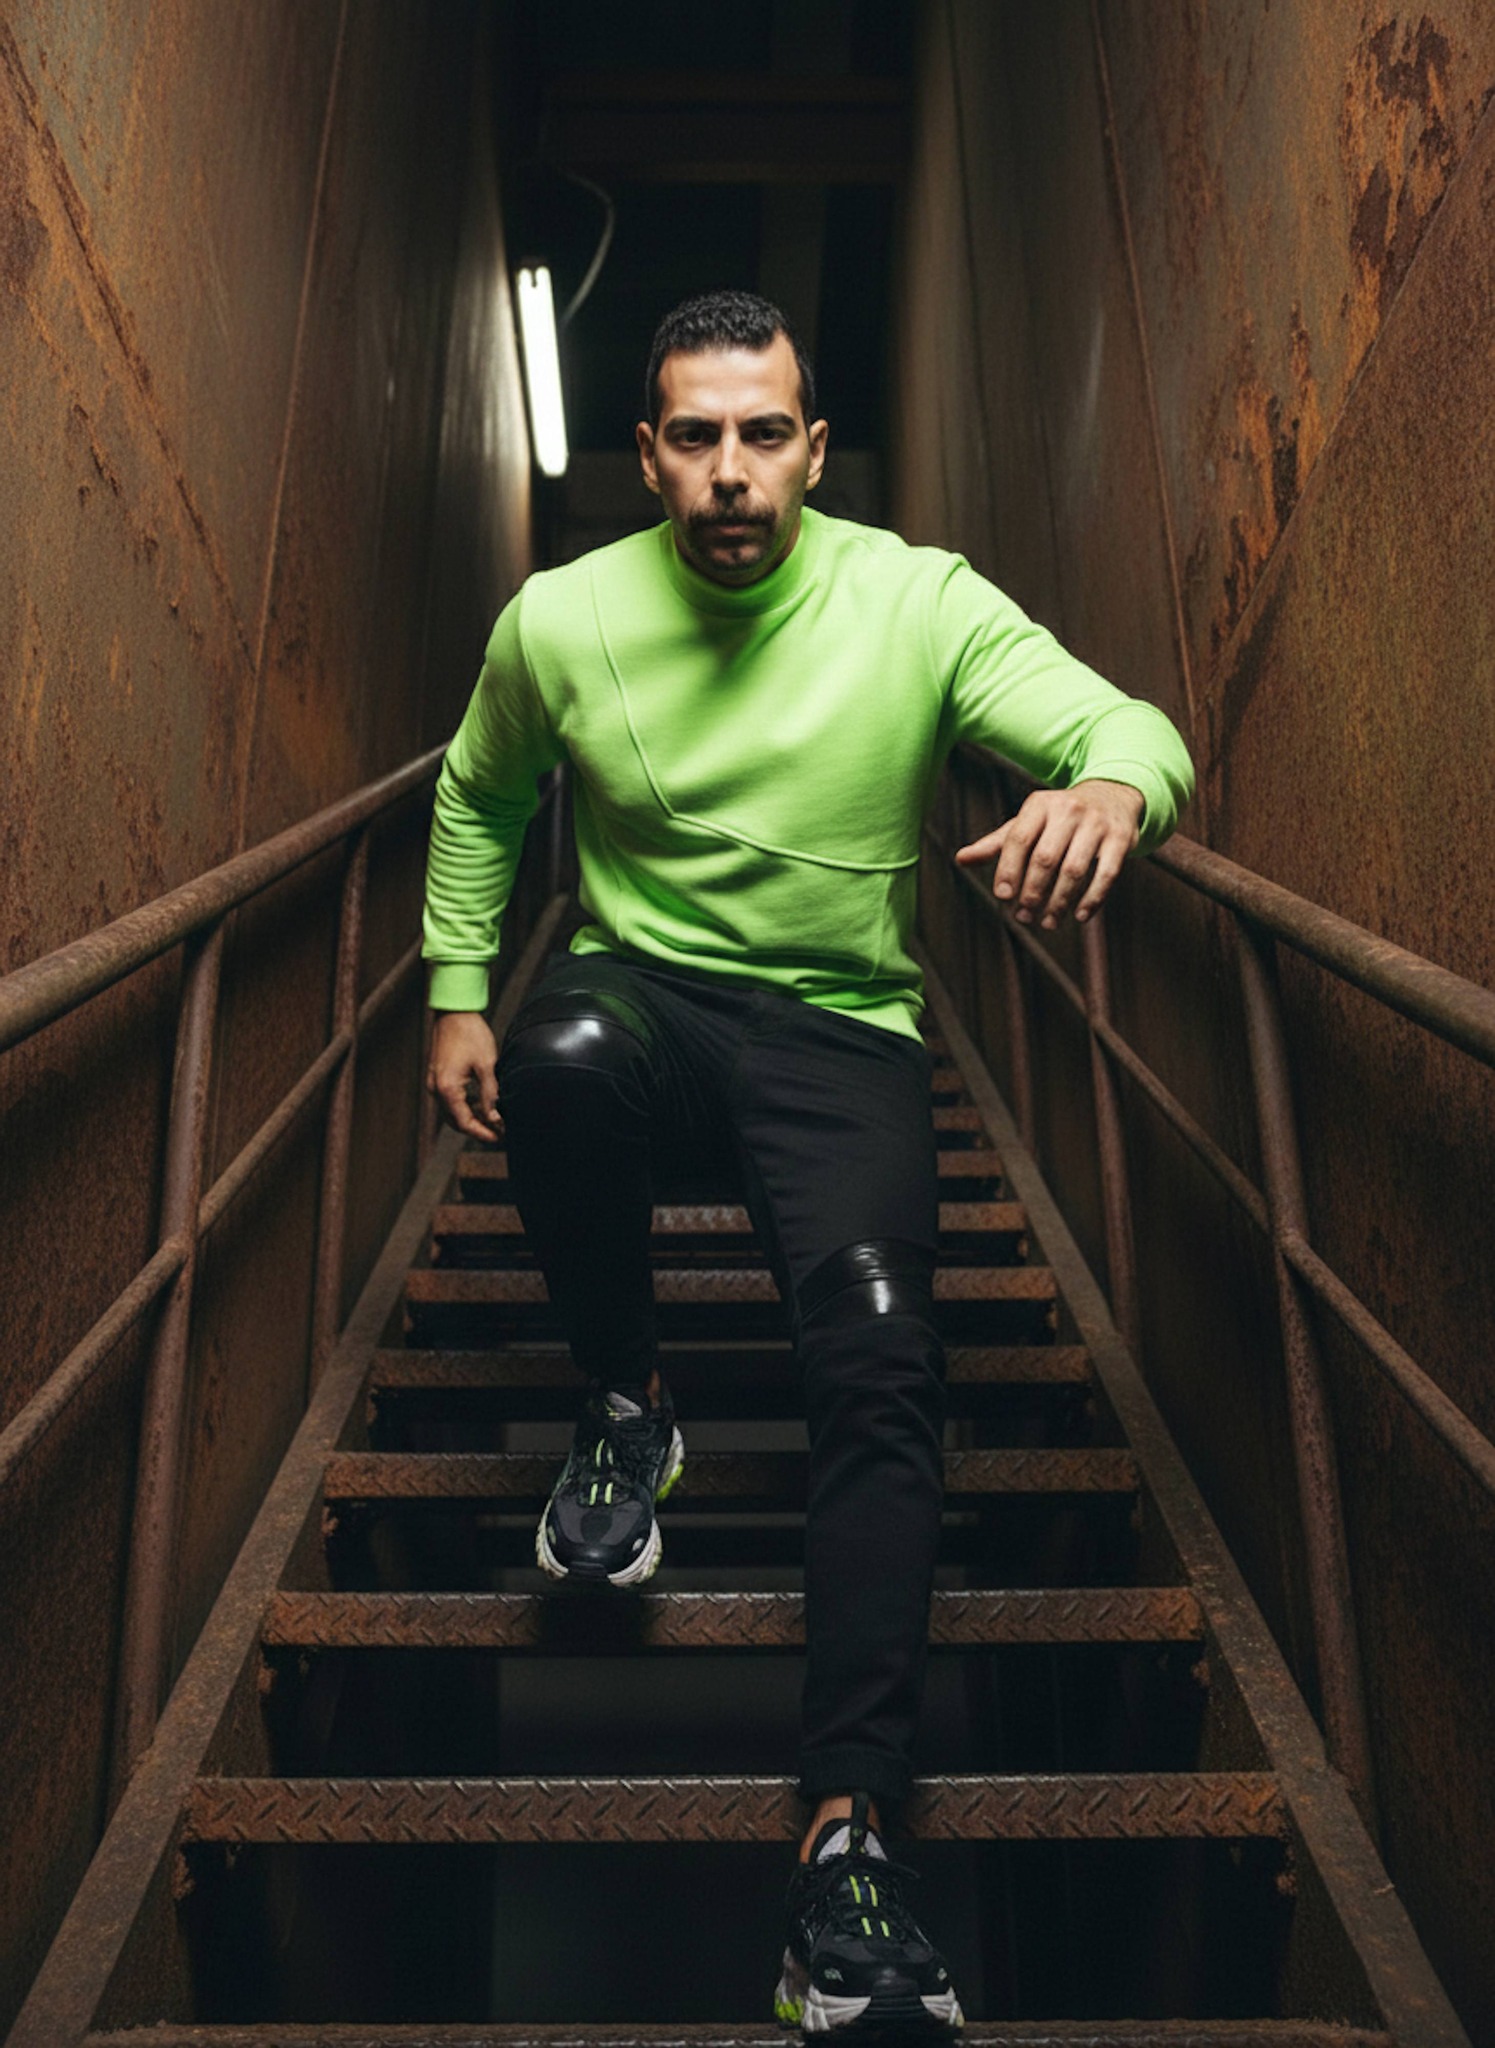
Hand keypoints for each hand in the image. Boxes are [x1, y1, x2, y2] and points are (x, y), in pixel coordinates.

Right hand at [427, 1011, 501, 1141]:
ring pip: (452, 1111)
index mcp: (447, 1088)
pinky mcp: (437, 1076)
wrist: (454, 1012)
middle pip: (456, 1121)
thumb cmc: (470, 1033)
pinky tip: (481, 1104)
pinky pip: (450, 1099)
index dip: (482, 1133)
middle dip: (477, 1129)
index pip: (464, 1122)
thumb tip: (495, 1117)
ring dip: (471, 1118)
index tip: (499, 1138)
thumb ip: (490, 1094)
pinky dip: (465, 1106)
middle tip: (498, 1133)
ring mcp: (434, 1082)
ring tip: (492, 1121)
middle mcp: (436, 1089)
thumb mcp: (486, 1065)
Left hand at [955, 779, 1143, 929]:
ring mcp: (1097, 824)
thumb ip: (997, 844)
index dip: (1008, 870)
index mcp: (1039, 805)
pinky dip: (1092, 899)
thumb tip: (960, 859)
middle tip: (1024, 916)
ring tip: (1048, 922)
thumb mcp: (1028, 823)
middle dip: (1032, 892)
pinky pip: (1106, 874)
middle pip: (1045, 859)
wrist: (1112, 795)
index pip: (1018, 839)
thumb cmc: (1059, 818)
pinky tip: (1079, 916)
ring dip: (1059, 902)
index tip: (1003, 897)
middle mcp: (1068, 810)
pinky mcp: (1121, 839)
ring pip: (1074, 870)